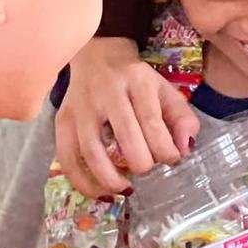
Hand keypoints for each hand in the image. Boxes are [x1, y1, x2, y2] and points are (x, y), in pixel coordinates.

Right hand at [54, 36, 199, 197]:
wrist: (98, 56)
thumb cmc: (135, 80)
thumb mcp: (163, 89)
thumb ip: (181, 117)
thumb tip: (185, 147)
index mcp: (137, 80)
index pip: (151, 119)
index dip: (164, 147)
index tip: (172, 160)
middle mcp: (107, 92)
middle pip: (124, 135)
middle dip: (141, 162)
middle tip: (147, 170)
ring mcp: (81, 107)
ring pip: (92, 151)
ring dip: (110, 178)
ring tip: (126, 188)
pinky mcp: (62, 120)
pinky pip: (68, 159)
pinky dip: (83, 182)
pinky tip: (101, 191)